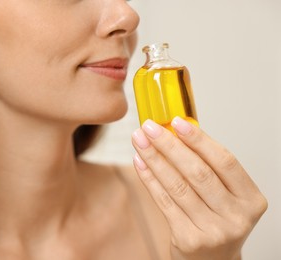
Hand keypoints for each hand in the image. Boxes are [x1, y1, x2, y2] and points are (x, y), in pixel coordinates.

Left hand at [131, 117, 266, 259]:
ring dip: (154, 159)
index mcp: (251, 200)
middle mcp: (236, 217)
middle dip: (169, 145)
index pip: (224, 161)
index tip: (176, 122)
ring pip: (178, 186)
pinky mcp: (188, 240)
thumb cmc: (217, 221)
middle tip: (149, 127)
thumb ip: (208, 169)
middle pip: (198, 172)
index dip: (198, 139)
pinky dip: (149, 179)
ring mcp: (213, 231)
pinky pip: (164, 202)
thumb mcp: (225, 197)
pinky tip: (140, 162)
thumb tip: (175, 133)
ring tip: (139, 141)